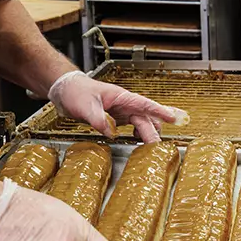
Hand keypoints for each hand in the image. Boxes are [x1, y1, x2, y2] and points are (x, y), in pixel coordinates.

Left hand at [48, 71, 187, 142]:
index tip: (174, 118)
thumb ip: (99, 119)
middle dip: (153, 132)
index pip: (145, 104)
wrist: (65, 91)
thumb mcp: (85, 106)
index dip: (160, 111)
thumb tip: (112, 133)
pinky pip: (131, 127)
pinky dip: (136, 135)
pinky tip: (136, 142)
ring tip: (150, 149)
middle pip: (145, 119)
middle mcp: (124, 104)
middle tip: (157, 148)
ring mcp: (121, 112)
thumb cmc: (76, 92)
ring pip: (140, 123)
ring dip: (146, 134)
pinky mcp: (115, 119)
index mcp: (121, 97)